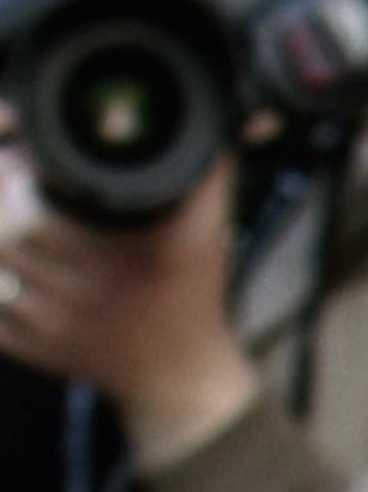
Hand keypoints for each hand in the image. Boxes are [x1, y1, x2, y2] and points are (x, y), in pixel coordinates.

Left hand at [0, 147, 259, 464]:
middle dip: (3, 199)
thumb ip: (208, 169)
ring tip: (10, 213)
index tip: (26, 156)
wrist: (178, 373)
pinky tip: (11, 263)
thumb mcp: (210, 227)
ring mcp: (55, 325)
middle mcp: (91, 291)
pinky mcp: (31, 348)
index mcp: (135, 254)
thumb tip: (222, 117)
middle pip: (8, 234)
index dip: (19, 179)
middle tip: (13, 178)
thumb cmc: (193, 289)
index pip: (40, 211)